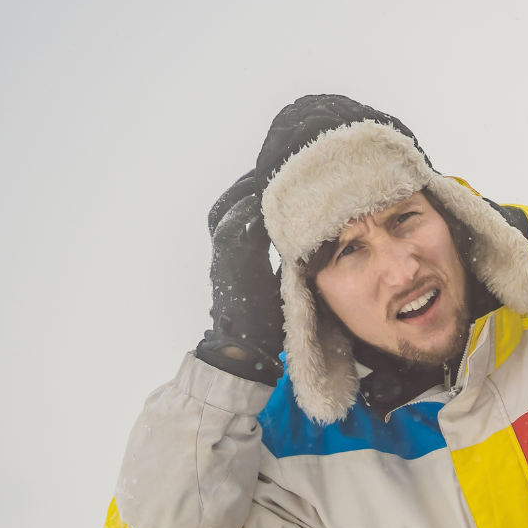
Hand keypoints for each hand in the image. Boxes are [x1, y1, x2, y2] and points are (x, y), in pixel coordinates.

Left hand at [194, 191, 284, 384]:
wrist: (239, 353)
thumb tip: (306, 234)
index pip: (250, 215)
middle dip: (245, 189)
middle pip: (227, 209)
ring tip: (262, 187)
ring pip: (222, 217)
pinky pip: (224, 229)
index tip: (284, 184)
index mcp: (240, 258)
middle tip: (268, 174)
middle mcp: (225, 254)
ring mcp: (220, 259)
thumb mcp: (286, 291)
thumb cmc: (265, 328)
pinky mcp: (221, 265)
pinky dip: (237, 214)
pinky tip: (258, 212)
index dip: (267, 197)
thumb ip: (293, 260)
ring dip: (238, 199)